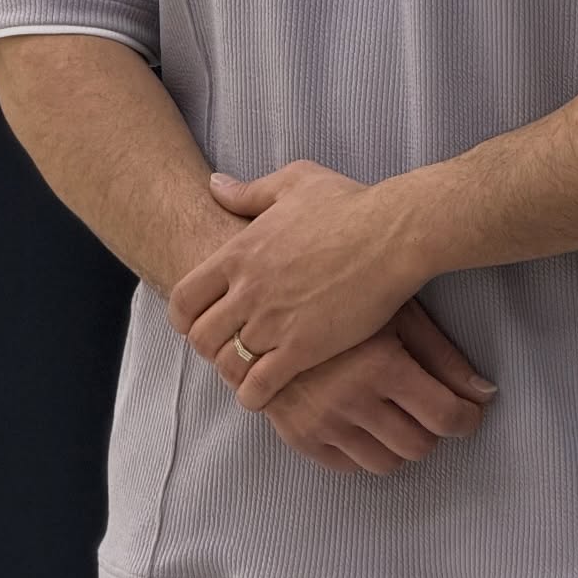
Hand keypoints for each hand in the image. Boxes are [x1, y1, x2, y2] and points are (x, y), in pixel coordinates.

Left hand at [166, 160, 425, 411]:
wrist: (394, 234)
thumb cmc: (350, 204)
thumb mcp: (294, 182)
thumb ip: (248, 191)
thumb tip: (213, 185)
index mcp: (239, 253)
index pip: (184, 298)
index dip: (184, 317)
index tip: (199, 322)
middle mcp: (248, 290)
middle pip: (200, 337)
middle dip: (209, 347)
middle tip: (228, 348)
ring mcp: (273, 322)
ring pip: (227, 364)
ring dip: (232, 372)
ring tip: (248, 371)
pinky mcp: (302, 348)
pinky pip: (258, 387)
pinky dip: (254, 395)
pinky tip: (266, 390)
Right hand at [210, 297, 498, 474]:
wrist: (265, 297)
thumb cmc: (343, 295)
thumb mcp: (399, 314)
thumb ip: (444, 357)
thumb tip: (487, 393)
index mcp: (380, 366)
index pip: (444, 417)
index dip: (466, 419)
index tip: (469, 413)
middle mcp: (350, 399)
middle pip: (418, 446)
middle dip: (435, 432)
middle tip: (435, 411)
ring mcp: (321, 422)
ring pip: (385, 463)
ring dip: (402, 445)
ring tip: (402, 415)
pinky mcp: (297, 436)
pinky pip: (348, 467)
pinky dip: (366, 451)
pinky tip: (369, 423)